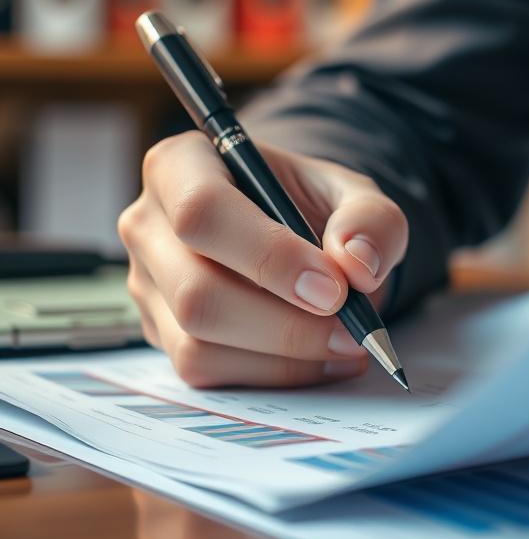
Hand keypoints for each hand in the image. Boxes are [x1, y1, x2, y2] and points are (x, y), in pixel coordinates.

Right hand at [118, 132, 408, 387]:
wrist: (300, 236)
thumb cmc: (314, 206)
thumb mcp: (356, 195)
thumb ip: (370, 219)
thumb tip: (357, 264)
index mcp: (183, 165)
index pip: (203, 211)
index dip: (270, 257)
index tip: (333, 288)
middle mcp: (149, 224)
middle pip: (196, 291)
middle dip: (285, 323)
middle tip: (352, 329)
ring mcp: (148, 284)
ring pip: (198, 342)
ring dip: (284, 355)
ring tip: (348, 343)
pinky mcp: (161, 333)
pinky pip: (208, 370)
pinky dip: (274, 374)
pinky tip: (323, 358)